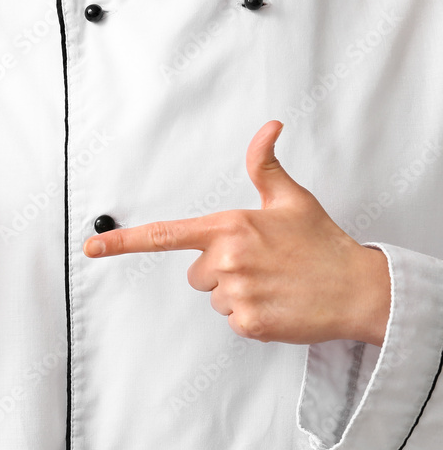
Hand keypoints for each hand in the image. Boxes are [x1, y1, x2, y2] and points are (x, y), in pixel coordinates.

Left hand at [82, 120, 389, 346]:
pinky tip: (278, 303)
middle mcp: (226, 259)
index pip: (164, 235)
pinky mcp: (248, 322)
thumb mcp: (291, 199)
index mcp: (229, 227)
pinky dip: (251, 316)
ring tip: (273, 284)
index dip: (123, 242)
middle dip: (221, 272)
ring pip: (213, 298)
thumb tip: (268, 127)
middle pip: (195, 274)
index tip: (91, 248)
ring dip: (236, 295)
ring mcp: (236, 293)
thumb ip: (265, 166)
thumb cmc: (322, 243)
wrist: (358, 289)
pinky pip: (232, 320)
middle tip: (261, 266)